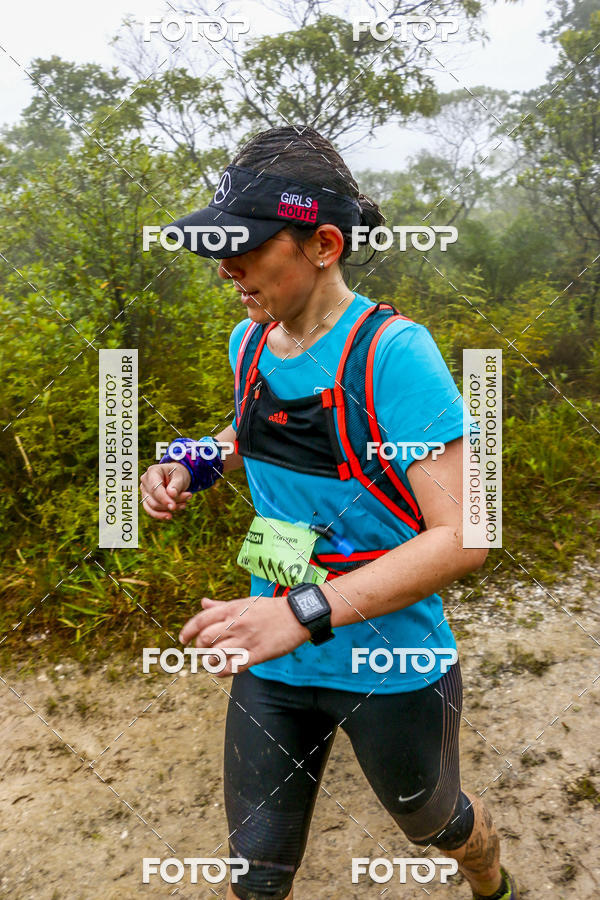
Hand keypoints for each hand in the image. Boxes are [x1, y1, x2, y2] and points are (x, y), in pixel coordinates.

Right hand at [140, 462, 191, 519]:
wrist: (176, 477)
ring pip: (153, 507)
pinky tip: (170, 516)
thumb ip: (176, 485)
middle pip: (154, 499)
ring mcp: (145, 492)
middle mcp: (145, 482)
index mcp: (152, 471)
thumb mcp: (180, 476)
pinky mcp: (147, 500)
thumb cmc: (178, 474)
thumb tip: (171, 494)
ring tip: (184, 504)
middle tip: (189, 496)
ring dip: (169, 508)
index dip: (164, 499)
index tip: (173, 507)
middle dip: (172, 502)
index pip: (155, 488)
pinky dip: (161, 515)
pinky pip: (150, 511)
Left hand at [179, 595, 310, 675]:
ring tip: (213, 662)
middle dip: (199, 648)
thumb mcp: (245, 602)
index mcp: (232, 609)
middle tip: (203, 651)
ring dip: (210, 661)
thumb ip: (222, 605)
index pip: (201, 620)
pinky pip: (233, 667)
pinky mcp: (258, 654)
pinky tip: (223, 670)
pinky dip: (223, 671)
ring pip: (216, 654)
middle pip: (205, 639)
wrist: (297, 615)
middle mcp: (236, 624)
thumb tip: (203, 603)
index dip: (188, 631)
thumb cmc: (269, 608)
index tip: (182, 640)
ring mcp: (246, 639)